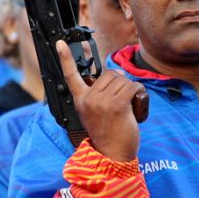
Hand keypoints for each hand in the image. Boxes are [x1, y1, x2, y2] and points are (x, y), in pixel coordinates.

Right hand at [57, 40, 145, 161]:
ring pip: (122, 79)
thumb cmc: (108, 134)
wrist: (112, 154)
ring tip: (128, 105)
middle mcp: (88, 99)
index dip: (65, 58)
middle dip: (119, 82)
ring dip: (130, 88)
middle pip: (109, 74)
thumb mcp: (94, 113)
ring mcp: (101, 101)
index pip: (70, 75)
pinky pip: (132, 86)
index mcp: (81, 100)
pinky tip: (136, 102)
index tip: (60, 42)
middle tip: (122, 100)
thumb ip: (97, 96)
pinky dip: (138, 91)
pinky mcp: (116, 104)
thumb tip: (112, 75)